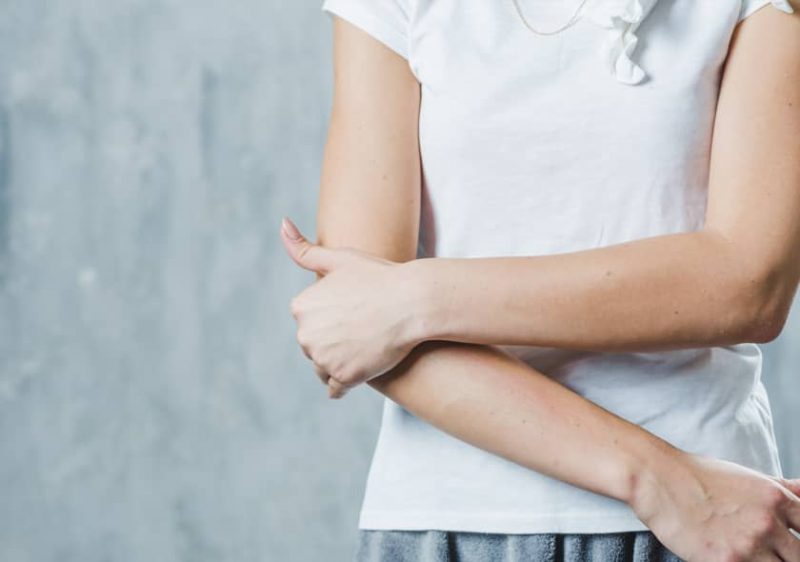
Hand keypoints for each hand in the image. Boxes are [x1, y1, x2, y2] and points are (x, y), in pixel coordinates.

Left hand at [280, 216, 424, 398]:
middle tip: (364, 329)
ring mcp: (323, 358)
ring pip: (323, 368)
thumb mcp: (340, 258)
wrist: (413, 302)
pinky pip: (335, 388)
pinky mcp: (343, 376)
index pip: (310, 321)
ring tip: (365, 347)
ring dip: (339, 362)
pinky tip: (362, 368)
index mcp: (301, 306)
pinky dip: (346, 381)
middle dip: (333, 342)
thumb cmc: (380, 277)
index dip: (333, 317)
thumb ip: (305, 250)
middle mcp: (305, 334)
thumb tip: (281, 223)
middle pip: (314, 345)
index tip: (354, 310)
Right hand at [631, 449, 799, 561]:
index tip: (790, 543)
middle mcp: (768, 522)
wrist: (659, 479)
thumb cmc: (697, 476)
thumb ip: (781, 487)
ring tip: (746, 554)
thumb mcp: (746, 475)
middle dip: (788, 557)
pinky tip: (731, 557)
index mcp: (776, 498)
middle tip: (768, 553)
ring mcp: (749, 544)